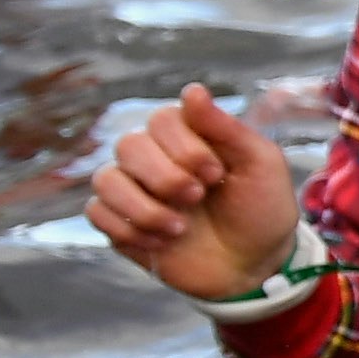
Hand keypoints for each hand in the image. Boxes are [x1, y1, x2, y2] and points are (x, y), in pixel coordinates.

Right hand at [88, 83, 302, 303]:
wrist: (255, 266)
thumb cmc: (262, 210)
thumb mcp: (260, 165)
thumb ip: (226, 128)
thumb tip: (192, 90)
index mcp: (188, 138)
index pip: (161, 119)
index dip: (184, 147)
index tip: (216, 174)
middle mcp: (154, 158)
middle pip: (128, 145)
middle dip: (165, 177)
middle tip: (197, 198)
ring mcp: (134, 191)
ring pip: (106, 179)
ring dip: (145, 208)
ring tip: (180, 228)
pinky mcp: (120, 223)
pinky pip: (97, 213)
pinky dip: (130, 230)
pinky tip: (163, 244)